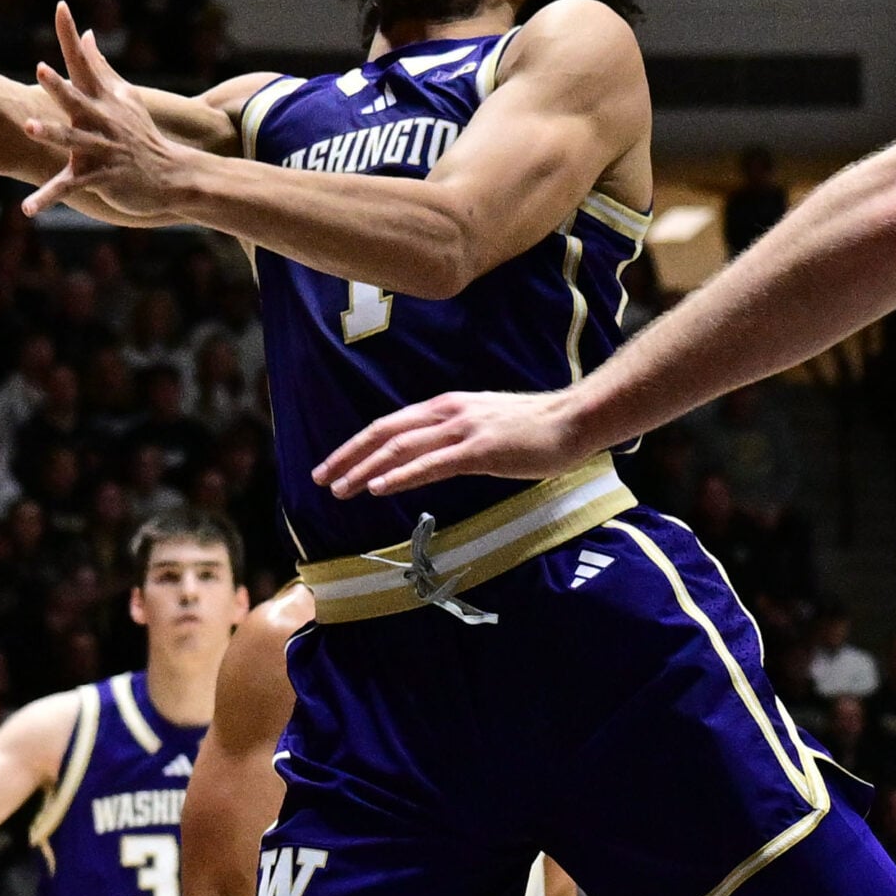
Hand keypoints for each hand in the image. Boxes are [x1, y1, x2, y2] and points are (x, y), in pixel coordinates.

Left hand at [22, 2, 180, 218]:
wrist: (173, 176)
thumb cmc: (142, 134)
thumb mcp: (125, 96)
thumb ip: (101, 66)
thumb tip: (86, 34)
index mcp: (104, 99)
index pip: (85, 60)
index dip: (70, 34)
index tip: (61, 6)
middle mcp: (102, 120)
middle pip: (77, 99)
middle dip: (59, 86)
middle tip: (41, 69)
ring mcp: (101, 148)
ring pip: (73, 139)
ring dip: (51, 133)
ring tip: (29, 127)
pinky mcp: (100, 176)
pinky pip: (69, 187)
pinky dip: (47, 198)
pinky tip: (27, 210)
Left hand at [315, 388, 591, 496]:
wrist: (574, 419)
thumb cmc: (536, 428)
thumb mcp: (485, 426)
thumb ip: (456, 437)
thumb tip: (432, 458)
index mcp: (447, 406)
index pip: (390, 424)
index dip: (357, 444)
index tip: (333, 464)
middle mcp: (448, 412)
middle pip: (385, 432)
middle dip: (348, 455)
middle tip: (320, 478)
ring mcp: (463, 430)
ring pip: (401, 448)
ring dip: (366, 468)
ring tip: (340, 488)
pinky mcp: (480, 450)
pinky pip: (431, 464)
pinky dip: (401, 475)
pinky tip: (378, 487)